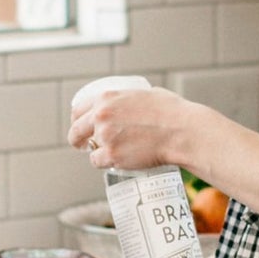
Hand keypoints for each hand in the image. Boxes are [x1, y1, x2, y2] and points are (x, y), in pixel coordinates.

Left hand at [68, 87, 200, 171]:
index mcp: (106, 97)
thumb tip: (131, 103)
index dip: (77, 120)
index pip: (78, 109)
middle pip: (76, 131)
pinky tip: (114, 162)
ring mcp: (105, 136)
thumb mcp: (146, 94)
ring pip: (90, 150)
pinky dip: (105, 164)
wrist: (182, 132)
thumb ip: (131, 98)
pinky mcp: (112, 156)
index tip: (80, 127)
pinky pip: (98, 162)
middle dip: (77, 140)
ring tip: (110, 154)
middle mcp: (101, 116)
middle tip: (82, 146)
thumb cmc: (172, 112)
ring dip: (97, 153)